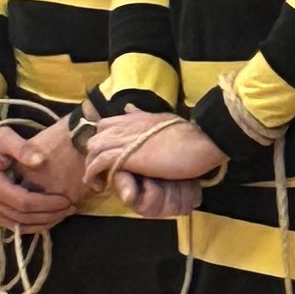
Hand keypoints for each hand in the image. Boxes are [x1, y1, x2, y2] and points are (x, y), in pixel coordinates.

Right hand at [0, 119, 88, 229]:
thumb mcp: (4, 137)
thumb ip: (22, 148)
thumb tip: (41, 161)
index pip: (23, 202)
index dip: (46, 203)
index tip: (66, 199)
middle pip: (22, 217)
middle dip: (49, 215)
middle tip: (70, 208)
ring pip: (17, 225)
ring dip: (42, 223)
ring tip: (63, 215)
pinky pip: (11, 224)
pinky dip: (30, 226)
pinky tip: (47, 220)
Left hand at [99, 117, 225, 207]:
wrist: (202, 141)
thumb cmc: (190, 134)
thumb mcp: (161, 120)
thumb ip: (142, 117)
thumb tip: (129, 108)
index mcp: (133, 117)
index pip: (104, 125)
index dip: (103, 141)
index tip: (109, 156)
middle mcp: (124, 125)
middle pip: (94, 137)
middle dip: (95, 155)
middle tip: (103, 172)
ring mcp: (123, 139)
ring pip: (93, 149)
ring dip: (92, 166)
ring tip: (100, 182)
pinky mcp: (124, 155)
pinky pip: (97, 163)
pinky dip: (94, 175)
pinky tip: (100, 185)